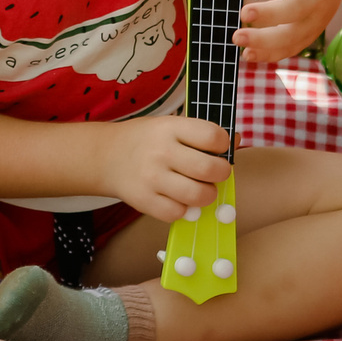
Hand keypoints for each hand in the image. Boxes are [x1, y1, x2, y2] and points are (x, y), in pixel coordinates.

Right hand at [104, 114, 232, 222]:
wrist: (105, 156)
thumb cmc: (146, 140)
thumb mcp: (170, 126)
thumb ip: (201, 133)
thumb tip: (237, 141)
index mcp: (170, 128)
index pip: (213, 136)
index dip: (223, 144)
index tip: (218, 148)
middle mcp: (161, 152)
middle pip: (209, 169)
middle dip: (222, 173)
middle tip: (215, 173)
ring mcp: (151, 178)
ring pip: (198, 196)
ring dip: (207, 195)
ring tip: (201, 189)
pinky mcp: (144, 201)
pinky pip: (178, 214)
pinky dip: (185, 210)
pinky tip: (180, 200)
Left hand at [236, 0, 341, 64]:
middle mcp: (317, 0)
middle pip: (297, 10)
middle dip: (272, 14)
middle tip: (244, 14)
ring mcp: (312, 22)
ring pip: (291, 36)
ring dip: (265, 41)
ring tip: (236, 39)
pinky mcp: (304, 37)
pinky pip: (287, 49)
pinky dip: (268, 54)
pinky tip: (246, 55)